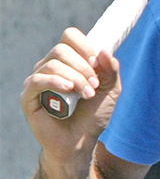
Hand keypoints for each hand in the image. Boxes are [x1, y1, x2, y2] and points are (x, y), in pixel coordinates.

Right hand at [21, 28, 121, 165]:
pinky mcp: (28, 96)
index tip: (98, 63)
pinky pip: (37, 80)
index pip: (70, 37)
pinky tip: (68, 90)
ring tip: (87, 94)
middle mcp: (51, 67)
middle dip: (83, 67)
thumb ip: (111, 68)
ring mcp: (38, 81)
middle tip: (95, 86)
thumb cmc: (94, 115)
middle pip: (62, 49)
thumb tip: (104, 50)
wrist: (81, 141)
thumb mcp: (111, 89)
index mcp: (69, 61)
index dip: (85, 46)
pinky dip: (55, 81)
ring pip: (53, 64)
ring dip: (75, 78)